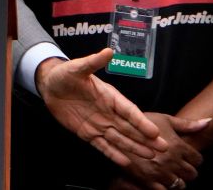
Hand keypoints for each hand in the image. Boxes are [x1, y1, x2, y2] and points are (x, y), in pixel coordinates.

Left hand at [36, 48, 165, 166]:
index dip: (141, 122)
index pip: (129, 111)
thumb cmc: (65, 74)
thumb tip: (108, 51)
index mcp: (110, 96)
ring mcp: (99, 124)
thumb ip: (93, 62)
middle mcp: (108, 112)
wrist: (49, 85)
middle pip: (130, 128)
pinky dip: (113, 154)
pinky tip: (126, 162)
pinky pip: (102, 145)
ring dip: (135, 148)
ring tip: (151, 156)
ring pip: (120, 139)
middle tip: (163, 149)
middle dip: (146, 139)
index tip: (154, 132)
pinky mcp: (87, 133)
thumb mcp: (77, 67)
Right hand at [115, 112, 208, 188]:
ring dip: (177, 179)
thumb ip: (187, 124)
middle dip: (187, 169)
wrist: (115, 132)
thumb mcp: (164, 119)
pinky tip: (159, 177)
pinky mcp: (148, 181)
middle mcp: (171, 161)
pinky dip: (164, 186)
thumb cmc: (141, 124)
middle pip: (192, 174)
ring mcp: (160, 173)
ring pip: (180, 185)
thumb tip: (208, 122)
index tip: (187, 155)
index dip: (194, 157)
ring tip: (169, 171)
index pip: (198, 159)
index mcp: (177, 146)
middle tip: (179, 164)